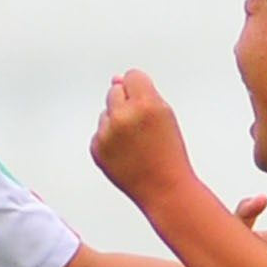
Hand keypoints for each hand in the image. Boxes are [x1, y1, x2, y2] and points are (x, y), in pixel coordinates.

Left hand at [90, 71, 191, 209]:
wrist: (165, 189)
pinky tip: (126, 153)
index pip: (131, 76)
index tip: (147, 104)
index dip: (140, 89)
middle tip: (143, 127)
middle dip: (126, 104)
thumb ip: (142, 93)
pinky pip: (100, 132)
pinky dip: (110, 140)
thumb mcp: (166, 116)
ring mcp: (107, 133)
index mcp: (146, 104)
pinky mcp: (97, 148)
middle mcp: (123, 116)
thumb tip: (115, 79)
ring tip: (136, 143)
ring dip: (117, 122)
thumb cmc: (169, 155)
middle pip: (114, 91)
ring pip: (106, 113)